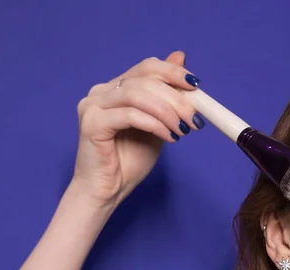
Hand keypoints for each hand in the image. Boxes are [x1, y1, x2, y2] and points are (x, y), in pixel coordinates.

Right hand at [71, 51, 203, 207]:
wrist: (108, 191)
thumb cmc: (129, 161)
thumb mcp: (158, 124)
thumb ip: (166, 97)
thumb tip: (181, 59)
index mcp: (116, 88)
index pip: (147, 68)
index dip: (174, 72)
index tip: (197, 87)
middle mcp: (101, 91)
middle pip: (145, 79)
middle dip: (176, 98)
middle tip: (195, 119)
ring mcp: (93, 105)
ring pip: (138, 94)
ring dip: (167, 111)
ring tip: (182, 130)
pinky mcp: (92, 123)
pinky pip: (130, 115)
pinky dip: (155, 124)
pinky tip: (168, 137)